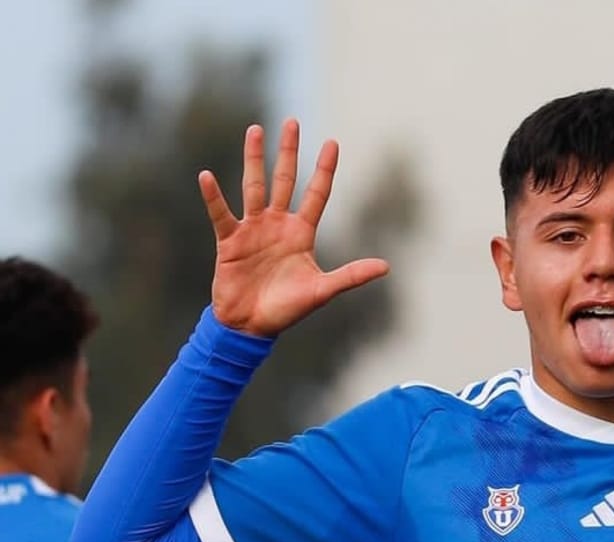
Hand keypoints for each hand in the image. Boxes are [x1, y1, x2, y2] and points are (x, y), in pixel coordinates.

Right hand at [199, 119, 388, 336]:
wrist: (252, 327)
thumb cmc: (287, 309)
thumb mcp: (322, 291)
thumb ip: (351, 275)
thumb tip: (386, 267)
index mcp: (302, 233)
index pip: (317, 194)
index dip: (325, 170)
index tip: (333, 142)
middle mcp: (278, 224)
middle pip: (285, 180)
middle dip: (289, 152)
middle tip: (292, 122)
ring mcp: (253, 229)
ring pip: (255, 186)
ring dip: (254, 159)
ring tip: (255, 130)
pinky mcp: (229, 240)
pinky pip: (222, 214)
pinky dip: (214, 197)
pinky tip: (207, 176)